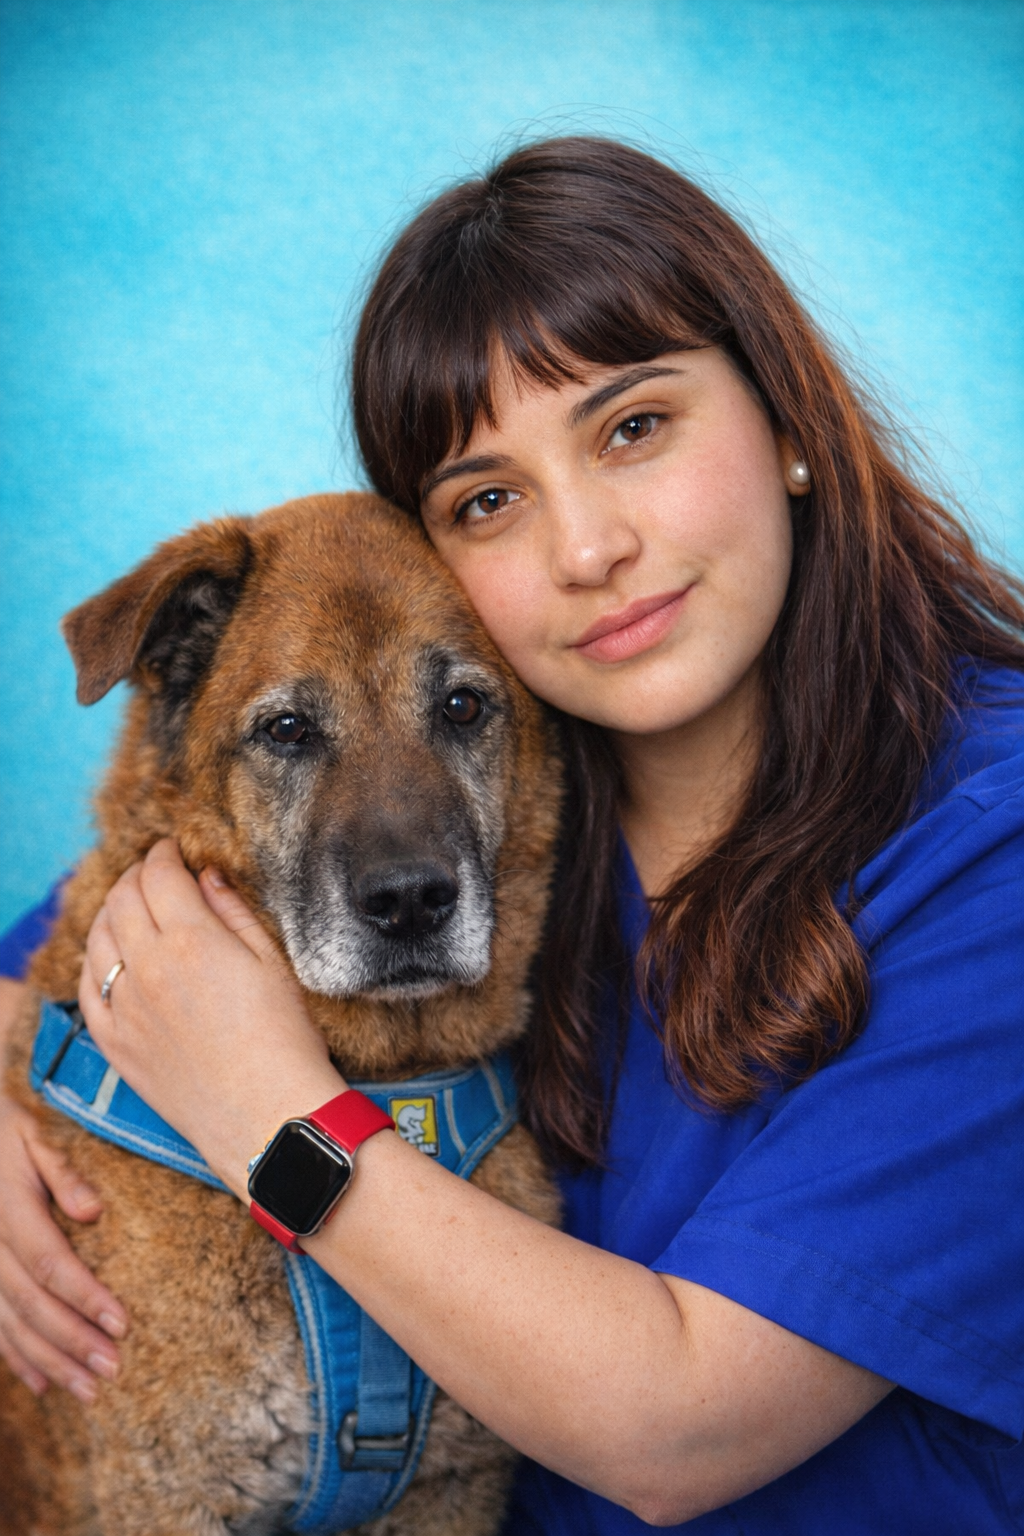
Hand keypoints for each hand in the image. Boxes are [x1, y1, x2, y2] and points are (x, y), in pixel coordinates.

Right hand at [0, 1088, 126, 1399]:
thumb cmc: (6, 1129)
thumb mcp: (35, 1135)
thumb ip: (63, 1172)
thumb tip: (92, 1210)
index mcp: (7, 1208)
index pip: (50, 1262)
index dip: (85, 1296)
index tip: (122, 1324)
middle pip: (30, 1303)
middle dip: (72, 1341)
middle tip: (112, 1371)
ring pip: (9, 1324)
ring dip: (49, 1361)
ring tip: (88, 1391)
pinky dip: (14, 1358)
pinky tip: (40, 1384)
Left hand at [78, 840, 343, 1198]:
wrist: (268, 1116)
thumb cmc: (285, 1040)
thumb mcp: (274, 962)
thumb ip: (233, 912)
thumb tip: (206, 876)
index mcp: (192, 940)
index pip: (159, 874)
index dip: (164, 854)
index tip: (173, 850)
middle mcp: (148, 968)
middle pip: (123, 898)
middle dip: (136, 875)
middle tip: (154, 872)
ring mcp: (125, 1007)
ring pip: (97, 938)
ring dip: (111, 911)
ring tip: (131, 907)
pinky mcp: (115, 1042)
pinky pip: (87, 986)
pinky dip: (94, 960)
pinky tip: (111, 956)